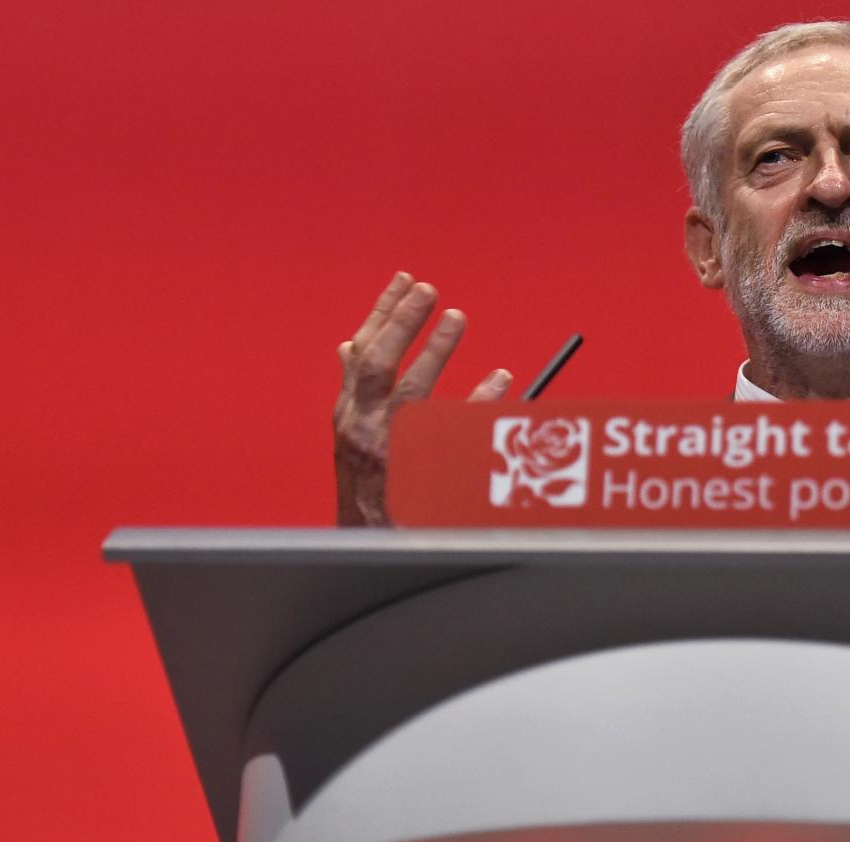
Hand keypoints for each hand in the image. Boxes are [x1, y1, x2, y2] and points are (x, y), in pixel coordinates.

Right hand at [333, 272, 513, 526]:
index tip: (405, 281)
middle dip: (401, 322)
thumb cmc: (371, 490)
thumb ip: (356, 391)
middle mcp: (361, 431)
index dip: (382, 314)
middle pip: (377, 365)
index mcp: (348, 416)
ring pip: (410, 393)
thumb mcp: (353, 435)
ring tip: (457, 317)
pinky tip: (501, 379)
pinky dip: (477, 403)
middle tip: (429, 289)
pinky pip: (454, 434)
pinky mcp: (419, 477)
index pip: (361, 354)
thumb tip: (350, 343)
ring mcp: (389, 455)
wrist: (372, 551)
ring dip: (435, 351)